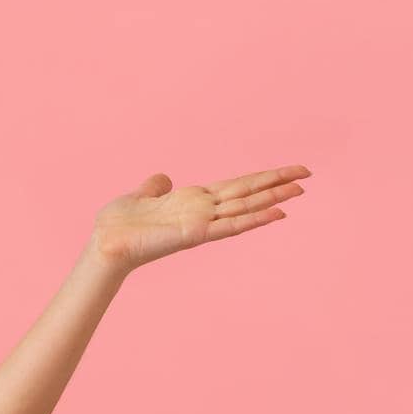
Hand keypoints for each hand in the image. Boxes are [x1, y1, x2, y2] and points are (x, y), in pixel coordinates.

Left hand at [89, 164, 310, 274]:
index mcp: (192, 200)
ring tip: (300, 189)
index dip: (260, 177)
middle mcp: (202, 211)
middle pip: (247, 194)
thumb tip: (162, 178)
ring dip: (272, 199)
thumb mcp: (138, 197)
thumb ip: (154, 188)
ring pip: (245, 208)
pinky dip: (254, 220)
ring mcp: (202, 223)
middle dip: (276, 183)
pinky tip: (277, 213)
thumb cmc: (118, 225)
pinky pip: (230, 226)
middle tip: (308, 174)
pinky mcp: (195, 235)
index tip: (286, 170)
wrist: (105, 243)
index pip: (234, 186)